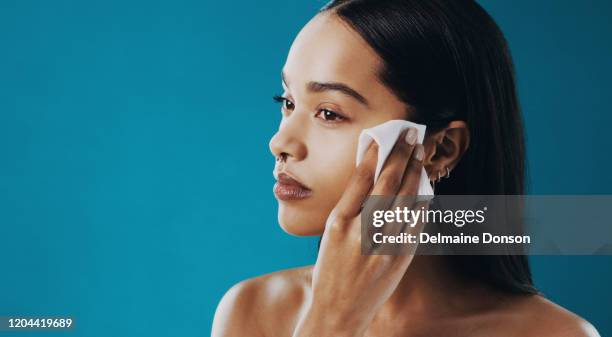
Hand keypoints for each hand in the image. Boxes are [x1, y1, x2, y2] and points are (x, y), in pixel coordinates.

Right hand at [292, 127, 430, 336]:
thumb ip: (349, 207)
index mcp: (339, 223)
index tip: (383, 136)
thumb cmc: (330, 270)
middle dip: (400, 156)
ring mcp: (384, 247)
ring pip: (405, 201)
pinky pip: (415, 224)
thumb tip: (370, 176)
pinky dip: (421, 202)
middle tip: (410, 135)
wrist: (339, 311)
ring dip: (414, 173)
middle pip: (386, 185)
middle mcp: (361, 233)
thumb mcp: (330, 235)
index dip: (375, 155)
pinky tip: (424, 186)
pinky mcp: (400, 259)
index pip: (361, 180)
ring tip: (420, 153)